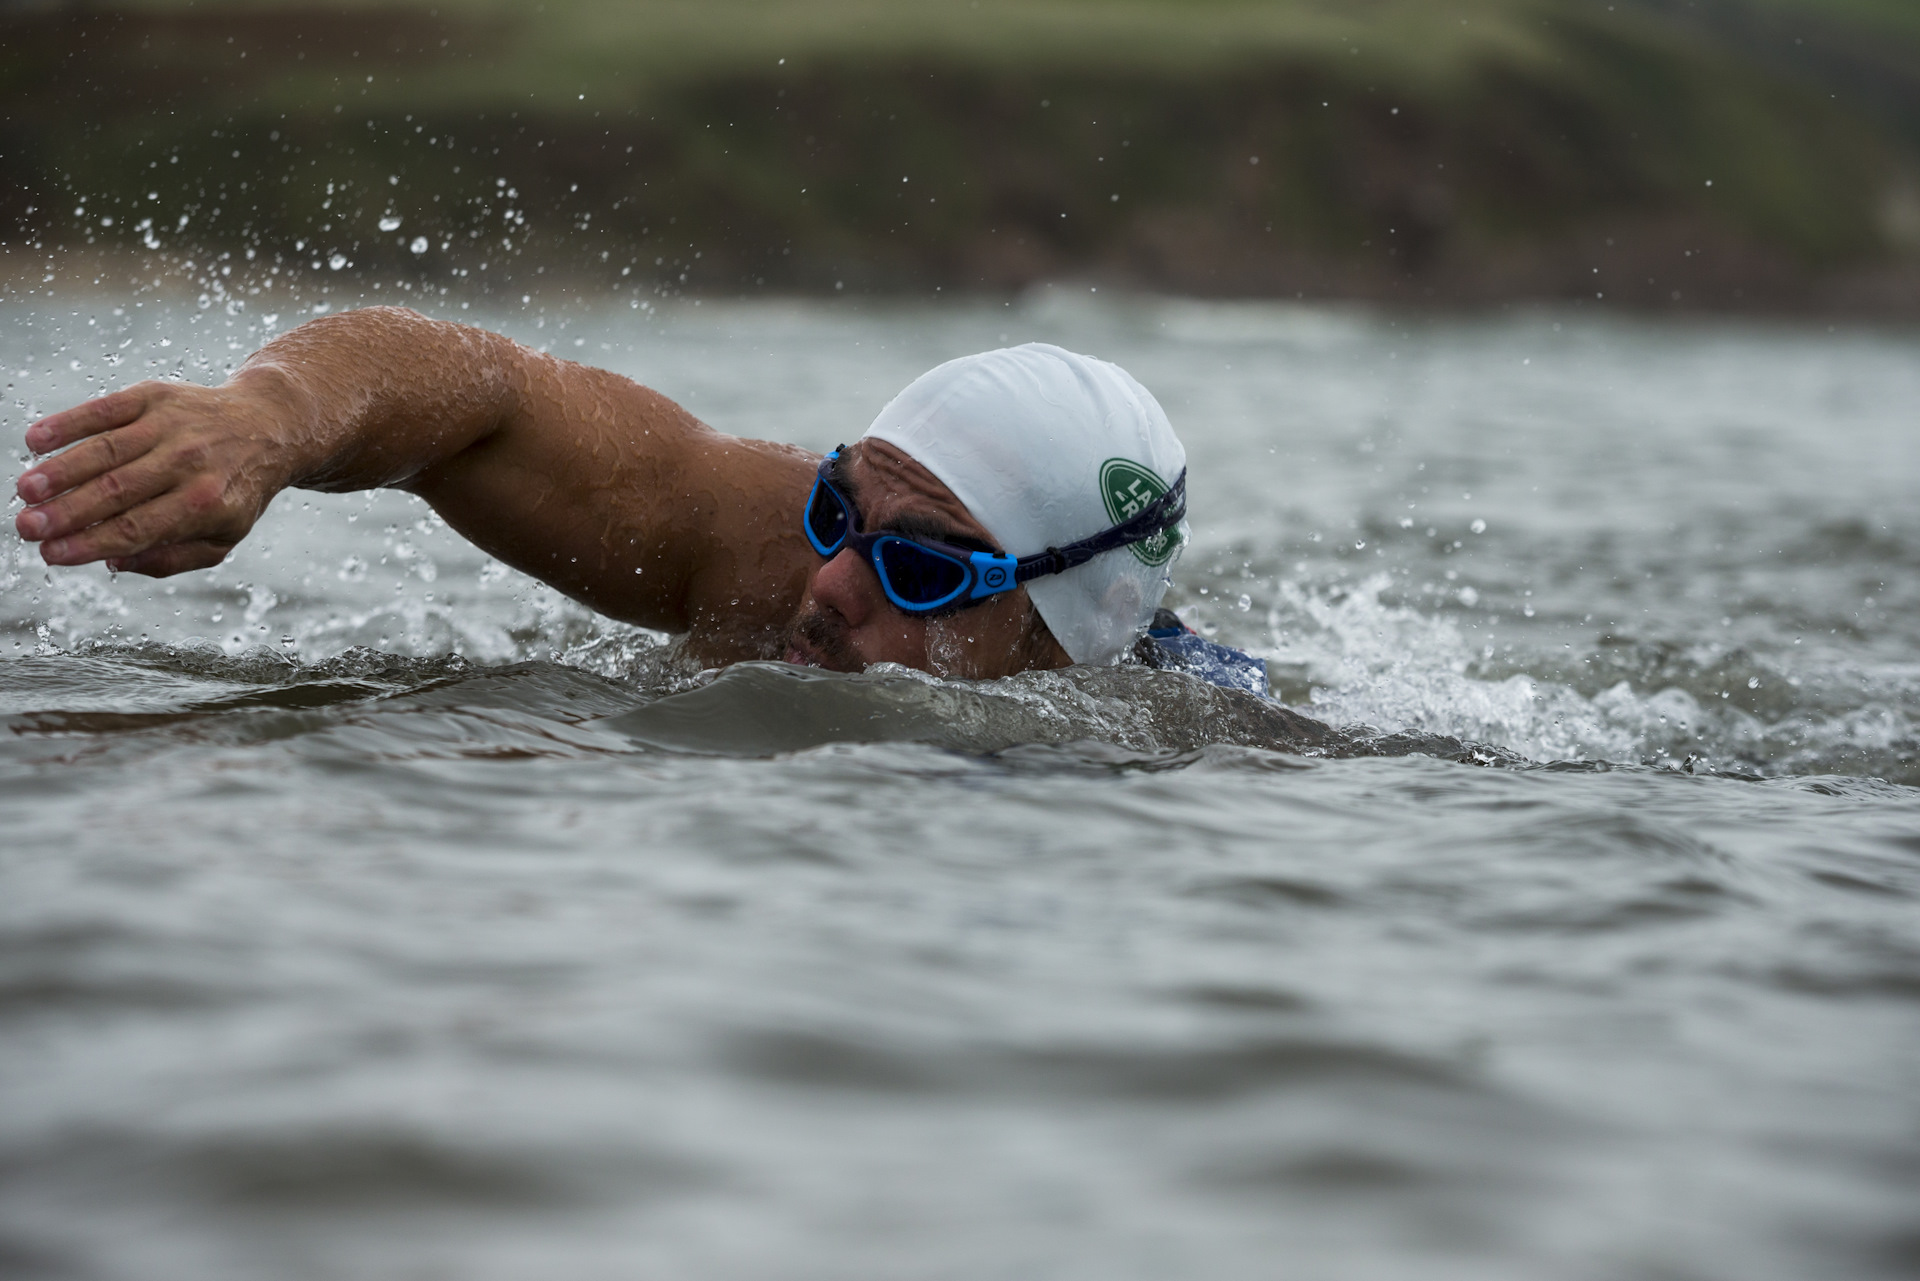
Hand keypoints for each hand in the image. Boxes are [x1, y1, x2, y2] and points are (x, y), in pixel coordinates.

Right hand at [14, 378, 296, 576]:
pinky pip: (105, 409)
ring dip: (60, 470)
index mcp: (206, 503)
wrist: (269, 425)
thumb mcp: (222, 536)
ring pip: (106, 450)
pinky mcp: (156, 396)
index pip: (138, 528)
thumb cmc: (234, 490)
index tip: (51, 554)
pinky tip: (35, 440)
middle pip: (117, 491)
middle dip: (66, 512)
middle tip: (26, 527)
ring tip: (25, 490)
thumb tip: (113, 562)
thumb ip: (171, 558)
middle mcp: (189, 462)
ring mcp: (171, 426)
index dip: (90, 543)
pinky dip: (68, 423)